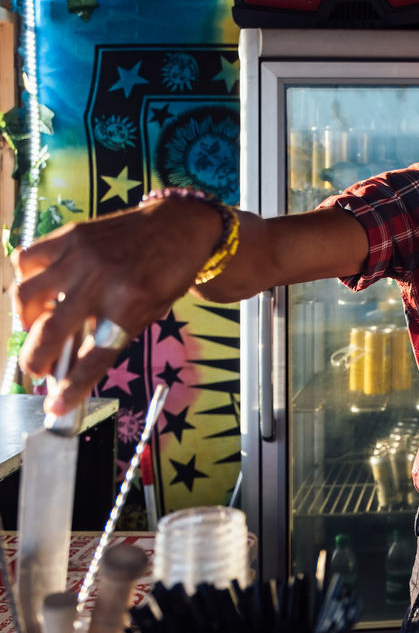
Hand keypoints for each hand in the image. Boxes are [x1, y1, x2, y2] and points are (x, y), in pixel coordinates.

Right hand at [12, 200, 220, 413]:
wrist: (179, 224)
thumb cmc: (168, 272)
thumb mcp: (152, 310)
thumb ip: (113, 334)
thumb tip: (72, 366)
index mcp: (132, 303)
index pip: (95, 356)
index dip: (72, 387)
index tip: (55, 408)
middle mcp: (104, 279)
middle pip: (52, 331)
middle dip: (36, 360)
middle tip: (36, 371)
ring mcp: (82, 254)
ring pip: (26, 294)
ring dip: (25, 320)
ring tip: (38, 326)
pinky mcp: (70, 235)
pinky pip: (26, 259)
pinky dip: (25, 279)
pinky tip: (38, 289)